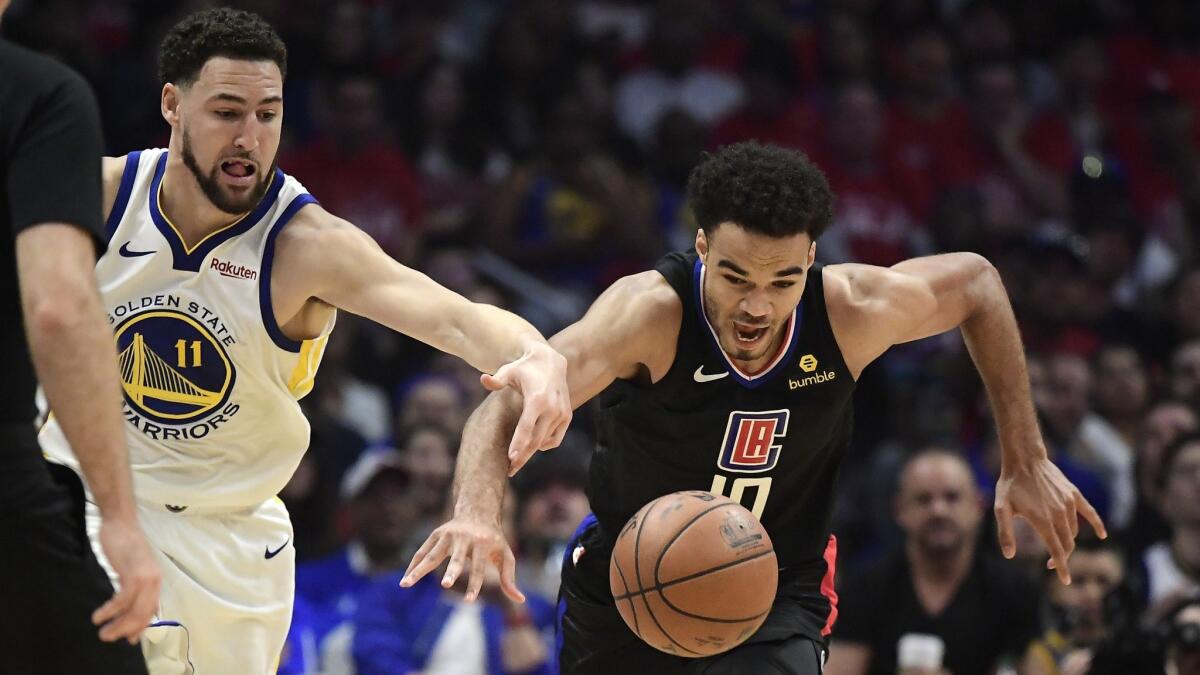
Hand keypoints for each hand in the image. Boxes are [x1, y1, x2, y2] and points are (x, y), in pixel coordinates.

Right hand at [93, 516, 161, 642]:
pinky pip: (122, 599)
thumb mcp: (134, 567)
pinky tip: (99, 615)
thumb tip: (133, 605)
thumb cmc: (124, 544)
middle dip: (127, 630)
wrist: (121, 522)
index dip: (141, 626)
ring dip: (117, 624)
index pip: (151, 610)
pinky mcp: (133, 572)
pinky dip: (110, 611)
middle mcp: (155, 580)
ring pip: (134, 610)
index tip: (130, 639)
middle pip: (144, 614)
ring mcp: (145, 576)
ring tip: (102, 632)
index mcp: (156, 580)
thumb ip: (136, 585)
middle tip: (109, 637)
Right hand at [400, 516, 524, 603]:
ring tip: (405, 585)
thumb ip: (509, 578)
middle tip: (446, 584)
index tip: (469, 601)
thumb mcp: (505, 555)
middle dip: (451, 571)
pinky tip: (405, 578)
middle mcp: (464, 538)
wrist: (478, 511)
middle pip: (455, 559)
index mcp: (482, 543)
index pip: (478, 568)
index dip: (475, 585)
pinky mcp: (437, 534)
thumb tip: (520, 600)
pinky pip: (423, 551)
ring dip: (418, 569)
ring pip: (432, 554)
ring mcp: (448, 535)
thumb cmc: (493, 539)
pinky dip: (414, 564)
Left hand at [480, 344, 570, 474]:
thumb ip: (496, 379)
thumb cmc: (524, 368)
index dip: (518, 444)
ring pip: (545, 441)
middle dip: (523, 457)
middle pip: (535, 440)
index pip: (526, 427)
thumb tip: (483, 379)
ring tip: (518, 461)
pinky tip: (533, 446)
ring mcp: (561, 413)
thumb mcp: (509, 371)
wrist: (550, 361)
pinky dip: (545, 444)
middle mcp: (552, 408)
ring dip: (531, 452)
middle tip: (510, 470)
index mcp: (537, 399)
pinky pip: (555, 438)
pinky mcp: (567, 416)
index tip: (510, 459)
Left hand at [994, 456, 1106, 583]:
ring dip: (1068, 542)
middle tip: (1049, 562)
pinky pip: (1089, 512)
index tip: (1065, 581)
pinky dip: (1096, 524)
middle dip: (1062, 557)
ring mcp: (1068, 504)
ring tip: (1056, 545)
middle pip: (1067, 544)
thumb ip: (1005, 532)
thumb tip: (1009, 555)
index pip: (1057, 551)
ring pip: (1074, 531)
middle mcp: (1058, 514)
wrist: (1024, 459)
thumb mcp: (1001, 509)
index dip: (1061, 567)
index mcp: (1042, 521)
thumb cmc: (1010, 485)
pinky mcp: (1074, 494)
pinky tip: (1102, 534)